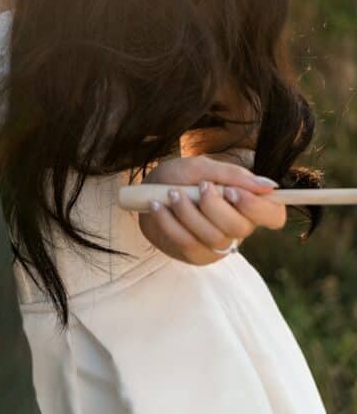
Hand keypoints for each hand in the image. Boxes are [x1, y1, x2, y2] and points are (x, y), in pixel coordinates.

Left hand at [138, 155, 285, 265]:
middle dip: (214, 206)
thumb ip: (233, 175)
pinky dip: (170, 222)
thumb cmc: (180, 177)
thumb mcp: (202, 167)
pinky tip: (158, 206)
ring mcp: (217, 245)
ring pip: (213, 237)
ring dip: (188, 212)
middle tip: (199, 186)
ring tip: (171, 193)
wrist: (147, 192)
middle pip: (240, 228)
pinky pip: (188, 243)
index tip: (232, 191)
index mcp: (246, 203)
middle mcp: (237, 227)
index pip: (274, 215)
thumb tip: (270, 185)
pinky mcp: (196, 255)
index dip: (258, 208)